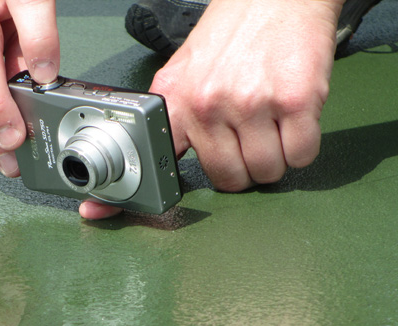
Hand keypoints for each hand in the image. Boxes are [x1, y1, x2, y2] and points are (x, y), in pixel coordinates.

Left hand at [79, 0, 342, 218]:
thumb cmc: (233, 33)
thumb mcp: (183, 71)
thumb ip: (171, 116)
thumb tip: (158, 158)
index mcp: (175, 101)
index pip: (157, 161)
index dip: (143, 192)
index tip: (113, 205)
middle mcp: (207, 104)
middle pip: (229, 180)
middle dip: (241, 171)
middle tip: (246, 144)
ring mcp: (250, 103)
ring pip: (266, 173)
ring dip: (273, 160)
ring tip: (270, 128)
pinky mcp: (294, 100)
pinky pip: (300, 156)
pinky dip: (301, 147)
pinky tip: (292, 121)